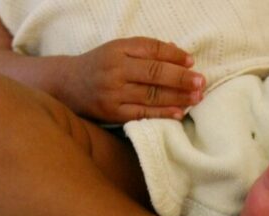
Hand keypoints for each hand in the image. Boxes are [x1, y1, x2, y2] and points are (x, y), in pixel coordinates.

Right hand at [61, 37, 205, 122]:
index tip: (191, 62)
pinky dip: (163, 114)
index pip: (151, 49)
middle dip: (181, 78)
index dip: (174, 55)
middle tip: (201, 81)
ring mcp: (113, 92)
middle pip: (154, 73)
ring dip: (178, 97)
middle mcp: (115, 69)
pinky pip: (143, 114)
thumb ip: (147, 51)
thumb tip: (180, 54)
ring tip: (197, 97)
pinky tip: (179, 113)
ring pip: (151, 95)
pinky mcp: (112, 113)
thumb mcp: (119, 50)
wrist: (67, 85)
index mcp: (117, 49)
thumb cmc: (101, 65)